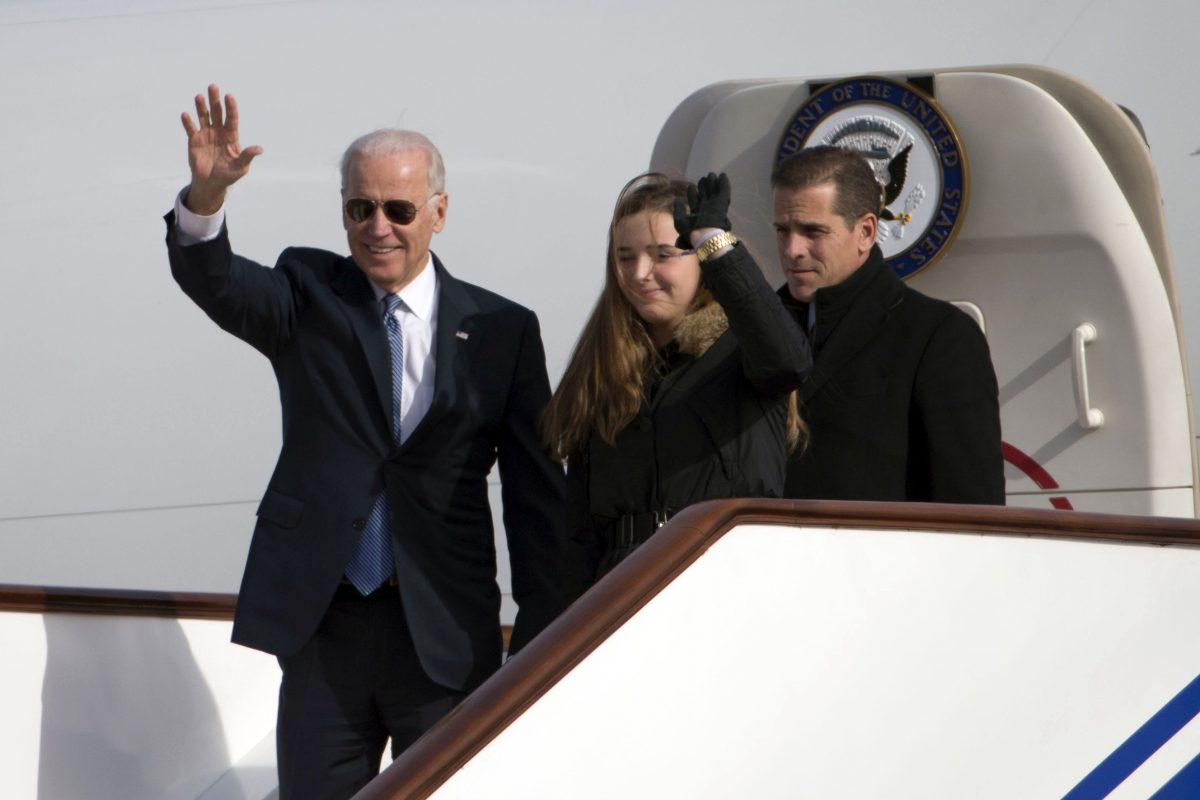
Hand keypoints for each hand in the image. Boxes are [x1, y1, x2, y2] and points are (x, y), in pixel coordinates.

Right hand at [180, 84, 262, 213]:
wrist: (211, 183)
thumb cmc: (228, 175)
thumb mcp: (241, 167)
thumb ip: (247, 156)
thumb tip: (260, 149)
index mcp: (231, 136)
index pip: (232, 118)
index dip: (231, 108)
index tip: (229, 96)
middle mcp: (219, 131)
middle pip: (217, 112)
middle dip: (215, 100)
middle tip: (213, 86)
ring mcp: (206, 134)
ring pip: (204, 116)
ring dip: (201, 107)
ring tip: (199, 96)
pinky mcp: (194, 140)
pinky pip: (190, 129)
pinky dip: (188, 122)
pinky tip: (186, 115)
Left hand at [672, 172, 731, 248]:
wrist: (704, 236)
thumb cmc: (691, 231)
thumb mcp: (680, 220)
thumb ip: (678, 210)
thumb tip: (677, 200)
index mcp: (697, 216)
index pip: (695, 202)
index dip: (693, 194)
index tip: (691, 186)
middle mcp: (706, 211)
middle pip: (705, 196)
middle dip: (704, 187)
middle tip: (702, 179)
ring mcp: (715, 207)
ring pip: (714, 192)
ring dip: (713, 183)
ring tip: (711, 174)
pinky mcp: (722, 203)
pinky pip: (724, 191)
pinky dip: (723, 183)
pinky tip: (722, 175)